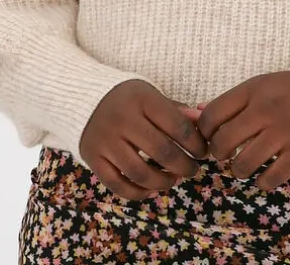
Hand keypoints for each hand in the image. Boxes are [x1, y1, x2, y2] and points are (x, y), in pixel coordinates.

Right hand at [79, 79, 209, 200]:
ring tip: (174, 180)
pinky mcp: (92, 157)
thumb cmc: (128, 98)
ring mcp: (105, 140)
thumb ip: (176, 111)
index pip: (177, 126)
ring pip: (140, 172)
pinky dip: (137, 193)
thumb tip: (201, 121)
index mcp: (142, 99)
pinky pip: (117, 184)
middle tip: (193, 170)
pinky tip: (151, 191)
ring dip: (163, 182)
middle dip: (184, 166)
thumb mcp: (151, 95)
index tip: (203, 152)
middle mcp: (123, 119)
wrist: (85, 98)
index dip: (195, 143)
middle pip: (161, 151)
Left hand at [196, 71, 289, 190]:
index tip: (210, 136)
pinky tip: (263, 175)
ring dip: (238, 170)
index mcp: (253, 90)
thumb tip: (194, 116)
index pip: (212, 115)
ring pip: (243, 164)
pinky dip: (262, 181)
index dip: (204, 131)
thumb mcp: (258, 87)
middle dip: (218, 153)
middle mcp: (266, 110)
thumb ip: (229, 102)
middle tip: (225, 153)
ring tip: (242, 164)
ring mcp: (284, 131)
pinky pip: (270, 178)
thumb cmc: (286, 92)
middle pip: (224, 141)